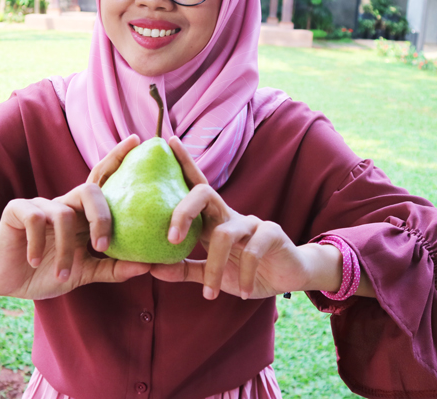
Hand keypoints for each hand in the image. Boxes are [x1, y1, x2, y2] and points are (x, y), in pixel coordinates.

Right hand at [0, 136, 150, 299]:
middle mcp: (64, 204)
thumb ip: (113, 268)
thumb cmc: (49, 272)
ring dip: (65, 250)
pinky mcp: (18, 209)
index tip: (137, 140)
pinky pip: (36, 220)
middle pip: (89, 191)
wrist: (9, 282)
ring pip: (64, 215)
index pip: (102, 181)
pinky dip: (38, 244)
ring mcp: (41, 204)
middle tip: (102, 245)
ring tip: (62, 273)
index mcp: (82, 215)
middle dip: (101, 217)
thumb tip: (148, 265)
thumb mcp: (84, 272)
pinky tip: (34, 261)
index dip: (117, 159)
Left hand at [149, 138, 337, 300]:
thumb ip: (183, 269)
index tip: (168, 142)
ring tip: (209, 294)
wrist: (286, 278)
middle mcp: (230, 214)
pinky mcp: (271, 234)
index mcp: (213, 219)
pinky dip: (242, 275)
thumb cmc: (244, 271)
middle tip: (170, 239)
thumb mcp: (210, 273)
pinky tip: (241, 292)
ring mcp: (251, 222)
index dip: (183, 163)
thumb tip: (150, 268)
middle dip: (183, 211)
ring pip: (223, 235)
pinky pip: (251, 252)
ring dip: (213, 268)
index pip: (195, 186)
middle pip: (204, 194)